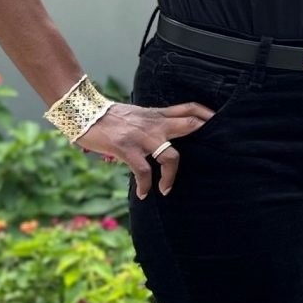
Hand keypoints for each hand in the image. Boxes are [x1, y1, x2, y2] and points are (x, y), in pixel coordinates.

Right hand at [78, 100, 212, 198]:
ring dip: (171, 176)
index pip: (188, 109)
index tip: (219, 122)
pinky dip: (146, 185)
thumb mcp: (135, 116)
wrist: (83, 112)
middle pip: (189, 125)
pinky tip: (143, 193)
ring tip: (166, 189)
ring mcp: (141, 136)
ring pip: (171, 156)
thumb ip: (151, 124)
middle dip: (205, 137)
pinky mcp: (126, 148)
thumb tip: (161, 137)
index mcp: (157, 115)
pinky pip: (143, 170)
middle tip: (215, 156)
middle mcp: (153, 124)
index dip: (206, 114)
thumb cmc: (108, 117)